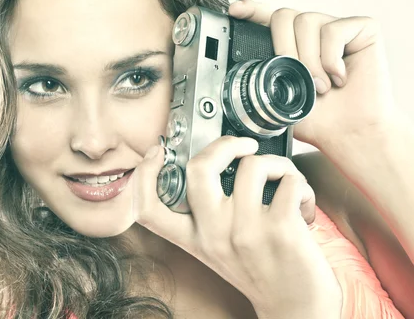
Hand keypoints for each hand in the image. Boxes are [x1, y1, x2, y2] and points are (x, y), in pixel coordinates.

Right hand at [131, 136, 341, 317]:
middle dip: (224, 144)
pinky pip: (289, 181)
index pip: (149, 209)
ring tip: (285, 181)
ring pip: (253, 164)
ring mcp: (245, 231)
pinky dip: (301, 185)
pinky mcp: (280, 229)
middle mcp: (213, 234)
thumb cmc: (262, 272)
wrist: (297, 309)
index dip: (143, 175)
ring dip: (277, 164)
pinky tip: (302, 204)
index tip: (158, 153)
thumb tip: (213, 165)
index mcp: (195, 239)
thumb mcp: (219, 248)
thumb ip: (207, 216)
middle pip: (198, 168)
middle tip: (245, 147)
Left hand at [228, 0, 395, 148]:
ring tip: (320, 85)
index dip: (251, 10)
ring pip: (306, 21)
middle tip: (296, 78)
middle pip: (283, 16)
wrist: (349, 133)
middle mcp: (313, 32)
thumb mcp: (278, 98)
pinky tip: (339, 77)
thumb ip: (263, 76)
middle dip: (283, 49)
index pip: (268, 17)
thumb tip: (244, 68)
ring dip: (309, 60)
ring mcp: (337, 27)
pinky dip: (331, 58)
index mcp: (292, 45)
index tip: (235, 10)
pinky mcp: (362, 28)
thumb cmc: (319, 118)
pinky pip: (334, 30)